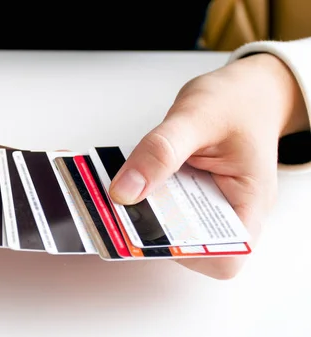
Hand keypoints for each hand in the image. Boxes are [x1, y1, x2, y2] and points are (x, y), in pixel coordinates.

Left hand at [108, 54, 309, 278]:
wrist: (246, 88)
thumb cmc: (236, 101)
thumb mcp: (196, 117)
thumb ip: (160, 152)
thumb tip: (125, 191)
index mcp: (249, 202)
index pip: (225, 258)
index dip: (187, 250)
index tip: (152, 226)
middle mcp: (230, 210)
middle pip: (190, 244)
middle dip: (155, 228)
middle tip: (124, 203)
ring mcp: (208, 202)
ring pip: (171, 224)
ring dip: (145, 210)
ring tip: (123, 186)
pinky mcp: (188, 191)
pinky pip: (163, 201)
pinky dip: (144, 191)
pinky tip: (130, 176)